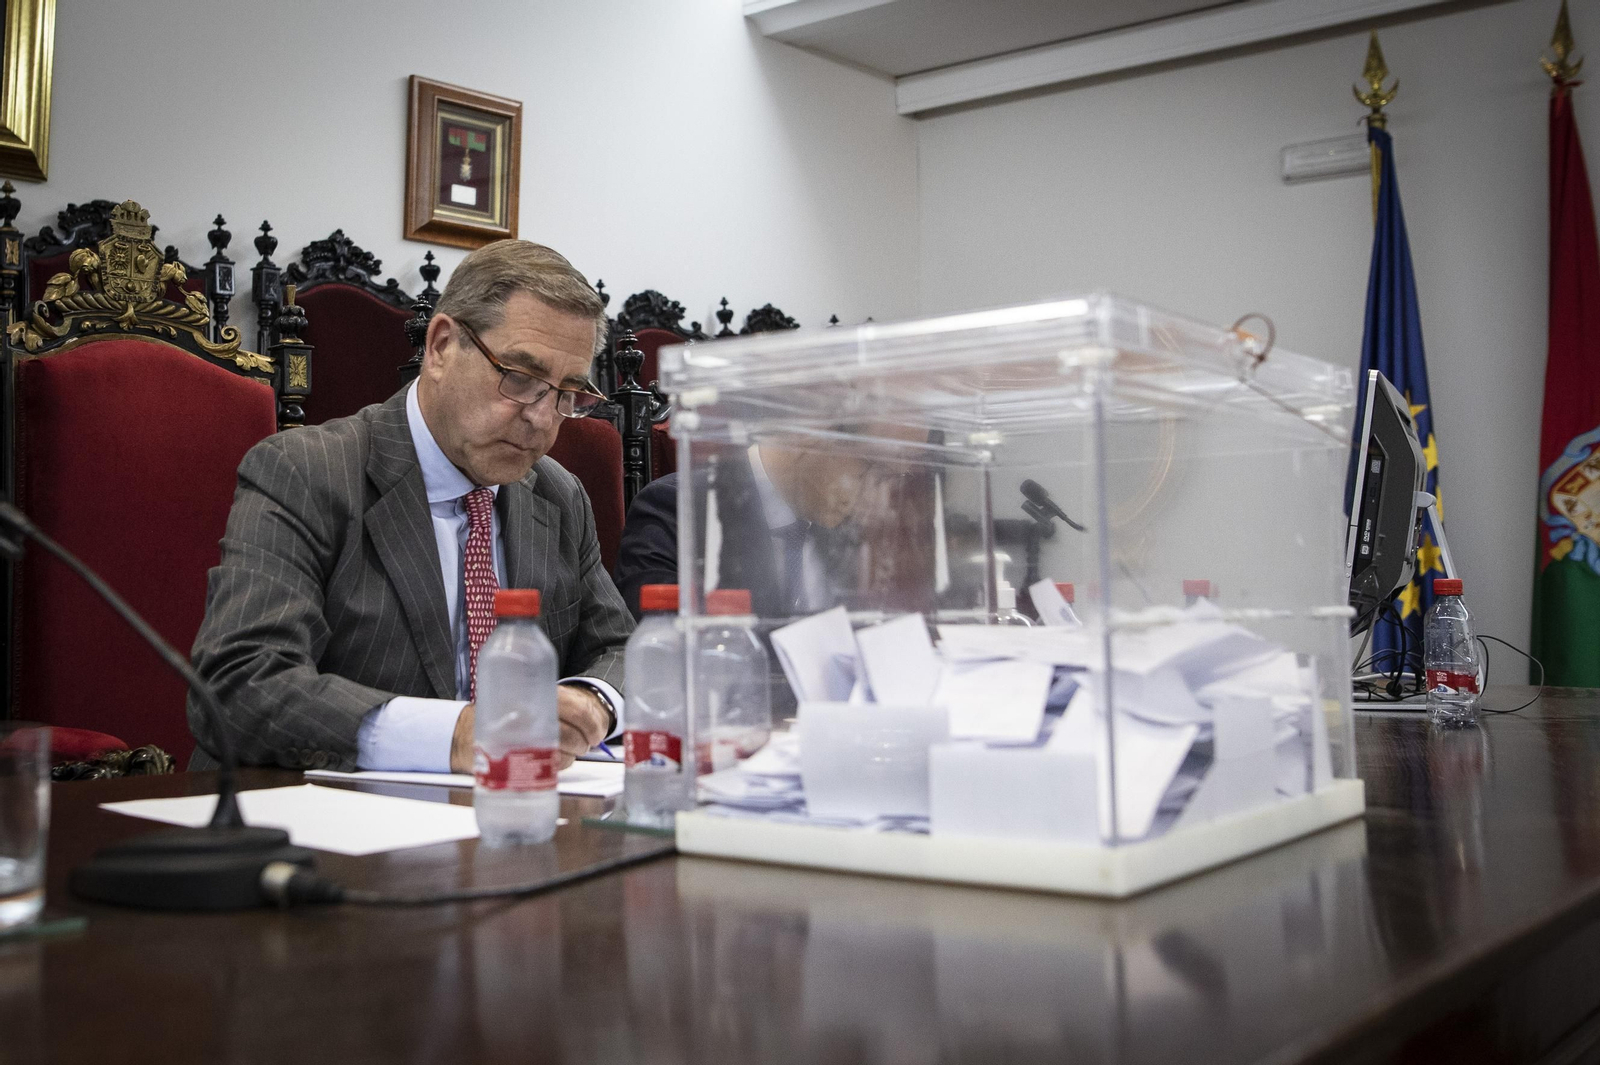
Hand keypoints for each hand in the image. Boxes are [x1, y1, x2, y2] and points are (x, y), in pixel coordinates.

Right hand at [448, 688, 609, 773]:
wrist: (467, 733)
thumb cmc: (505, 715)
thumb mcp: (528, 698)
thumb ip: (558, 705)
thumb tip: (593, 724)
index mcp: (540, 696)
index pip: (579, 710)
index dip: (593, 725)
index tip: (596, 734)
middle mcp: (533, 715)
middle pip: (574, 734)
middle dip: (584, 742)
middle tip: (584, 744)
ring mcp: (526, 738)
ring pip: (565, 752)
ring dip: (572, 754)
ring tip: (566, 750)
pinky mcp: (518, 759)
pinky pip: (553, 766)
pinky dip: (558, 764)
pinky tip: (549, 757)